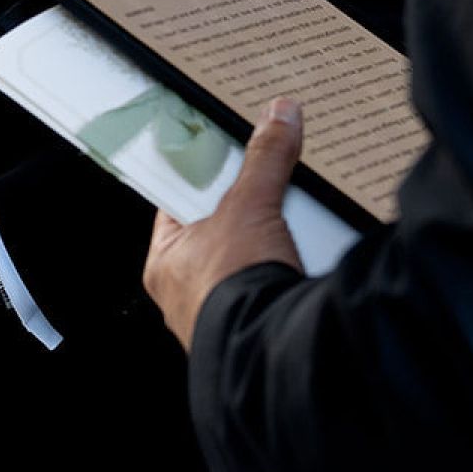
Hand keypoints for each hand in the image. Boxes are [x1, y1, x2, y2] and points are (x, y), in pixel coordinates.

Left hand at [143, 99, 303, 350]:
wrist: (274, 354)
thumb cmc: (235, 290)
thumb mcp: (250, 207)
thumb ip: (265, 160)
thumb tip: (278, 117)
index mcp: (164, 261)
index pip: (178, 202)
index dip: (203, 175)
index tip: (222, 151)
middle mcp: (187, 291)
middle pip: (221, 228)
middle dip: (248, 208)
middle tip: (266, 184)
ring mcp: (223, 312)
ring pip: (251, 257)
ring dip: (272, 241)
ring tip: (292, 219)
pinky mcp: (261, 325)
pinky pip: (275, 284)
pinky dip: (293, 269)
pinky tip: (308, 256)